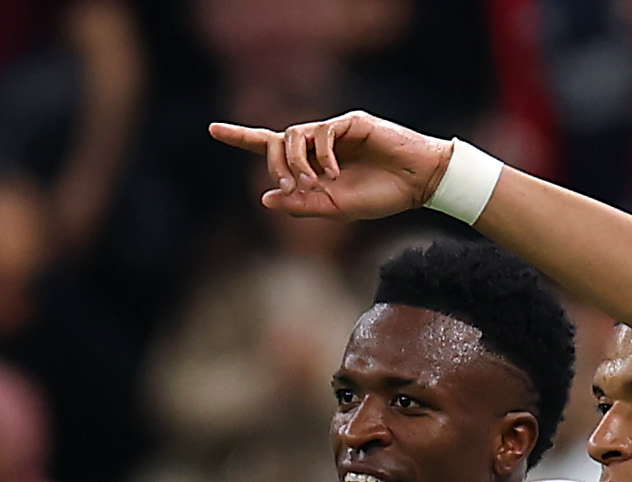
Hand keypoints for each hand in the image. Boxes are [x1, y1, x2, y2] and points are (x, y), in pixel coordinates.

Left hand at [209, 111, 453, 220]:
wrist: (418, 184)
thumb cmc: (381, 196)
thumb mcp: (336, 208)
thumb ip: (302, 204)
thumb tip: (266, 197)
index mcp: (312, 164)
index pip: (270, 146)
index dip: (241, 137)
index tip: (213, 130)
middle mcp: (319, 144)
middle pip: (277, 141)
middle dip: (275, 164)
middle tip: (292, 187)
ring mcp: (335, 131)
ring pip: (295, 134)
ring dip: (296, 162)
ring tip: (314, 183)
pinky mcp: (351, 122)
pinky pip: (323, 132)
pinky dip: (323, 155)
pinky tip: (335, 174)